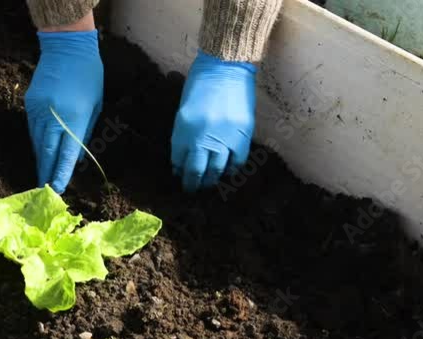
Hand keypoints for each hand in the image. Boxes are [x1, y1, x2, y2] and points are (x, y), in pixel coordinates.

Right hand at [25, 30, 103, 192]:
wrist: (66, 47)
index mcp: (75, 117)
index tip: (58, 190)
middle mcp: (54, 116)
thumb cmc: (89, 75)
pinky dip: (36, 143)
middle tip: (45, 190)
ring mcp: (39, 110)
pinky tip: (39, 152)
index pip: (67, 154)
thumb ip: (85, 132)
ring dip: (40, 160)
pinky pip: (32, 130)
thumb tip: (76, 155)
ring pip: (37, 142)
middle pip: (47, 152)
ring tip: (42, 175)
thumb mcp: (95, 105)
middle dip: (46, 172)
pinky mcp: (30, 104)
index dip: (61, 174)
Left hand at [170, 51, 256, 190]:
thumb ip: (182, 135)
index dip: (180, 172)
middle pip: (197, 171)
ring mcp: (224, 136)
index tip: (180, 177)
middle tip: (193, 189)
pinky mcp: (243, 134)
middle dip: (194, 183)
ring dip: (212, 180)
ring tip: (209, 184)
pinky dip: (231, 169)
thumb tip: (181, 161)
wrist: (226, 66)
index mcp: (184, 129)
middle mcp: (203, 136)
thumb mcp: (184, 111)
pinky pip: (237, 161)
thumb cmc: (200, 85)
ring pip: (217, 170)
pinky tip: (227, 171)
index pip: (179, 161)